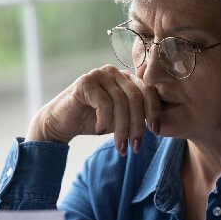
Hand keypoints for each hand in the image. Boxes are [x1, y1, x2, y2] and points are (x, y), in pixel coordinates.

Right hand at [26, 65, 161, 155]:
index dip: (154, 111)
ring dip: (122, 129)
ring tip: (120, 147)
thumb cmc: (93, 121)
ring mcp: (99, 74)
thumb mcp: (120, 119)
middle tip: (135, 147)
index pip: (148, 90)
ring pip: (121, 103)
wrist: (62, 123)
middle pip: (136, 98)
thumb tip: (158, 125)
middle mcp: (114, 72)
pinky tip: (99, 129)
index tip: (155, 132)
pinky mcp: (85, 82)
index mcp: (126, 78)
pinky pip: (104, 104)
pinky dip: (105, 121)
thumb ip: (137, 116)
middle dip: (137, 126)